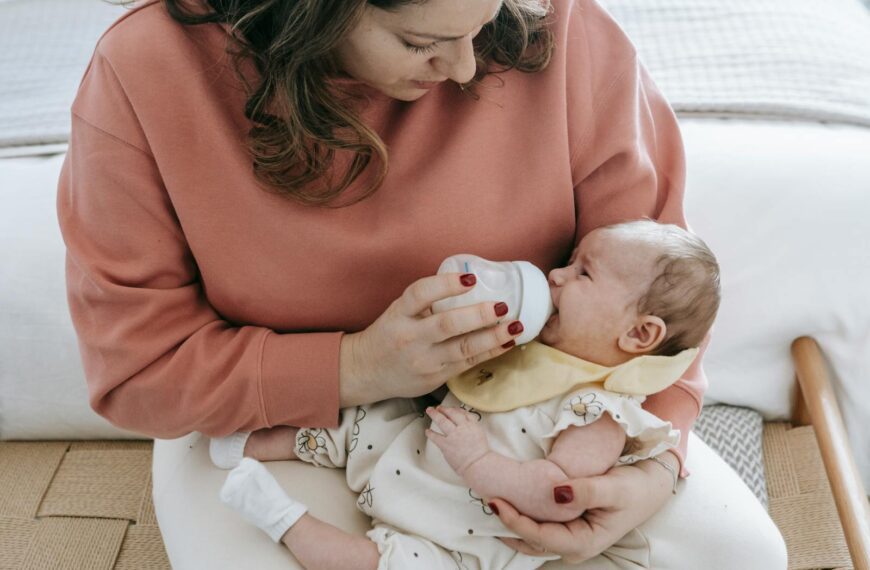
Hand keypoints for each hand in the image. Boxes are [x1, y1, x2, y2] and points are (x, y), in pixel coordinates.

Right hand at [339, 273, 523, 405]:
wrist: (367, 371)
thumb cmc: (390, 333)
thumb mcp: (400, 311)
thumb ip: (427, 300)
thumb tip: (471, 281)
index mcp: (400, 314)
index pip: (420, 294)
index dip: (446, 284)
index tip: (470, 278)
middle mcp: (410, 337)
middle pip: (446, 324)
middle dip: (478, 315)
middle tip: (503, 306)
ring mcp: (424, 360)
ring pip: (463, 348)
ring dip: (493, 337)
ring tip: (515, 326)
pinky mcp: (435, 377)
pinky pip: (467, 363)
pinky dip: (490, 352)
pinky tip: (508, 342)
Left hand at [425, 406, 489, 474]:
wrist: (478, 464)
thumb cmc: (480, 453)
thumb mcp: (479, 434)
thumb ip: (472, 426)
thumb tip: (464, 422)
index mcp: (472, 425)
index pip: (462, 413)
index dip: (454, 409)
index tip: (450, 409)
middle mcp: (462, 428)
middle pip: (451, 413)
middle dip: (443, 409)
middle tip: (438, 408)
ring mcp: (453, 435)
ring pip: (442, 421)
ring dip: (434, 415)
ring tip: (429, 411)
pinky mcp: (446, 445)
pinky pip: (435, 437)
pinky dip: (430, 433)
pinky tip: (427, 431)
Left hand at [488, 451, 678, 562]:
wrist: (652, 483)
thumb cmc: (636, 488)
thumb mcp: (615, 488)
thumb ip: (586, 491)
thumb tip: (556, 493)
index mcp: (584, 542)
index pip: (540, 537)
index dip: (515, 522)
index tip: (495, 503)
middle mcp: (573, 544)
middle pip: (531, 540)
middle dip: (507, 523)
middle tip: (485, 497)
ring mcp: (570, 536)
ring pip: (532, 535)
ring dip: (512, 520)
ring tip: (492, 499)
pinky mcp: (568, 524)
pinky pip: (540, 524)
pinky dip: (524, 514)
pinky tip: (510, 499)